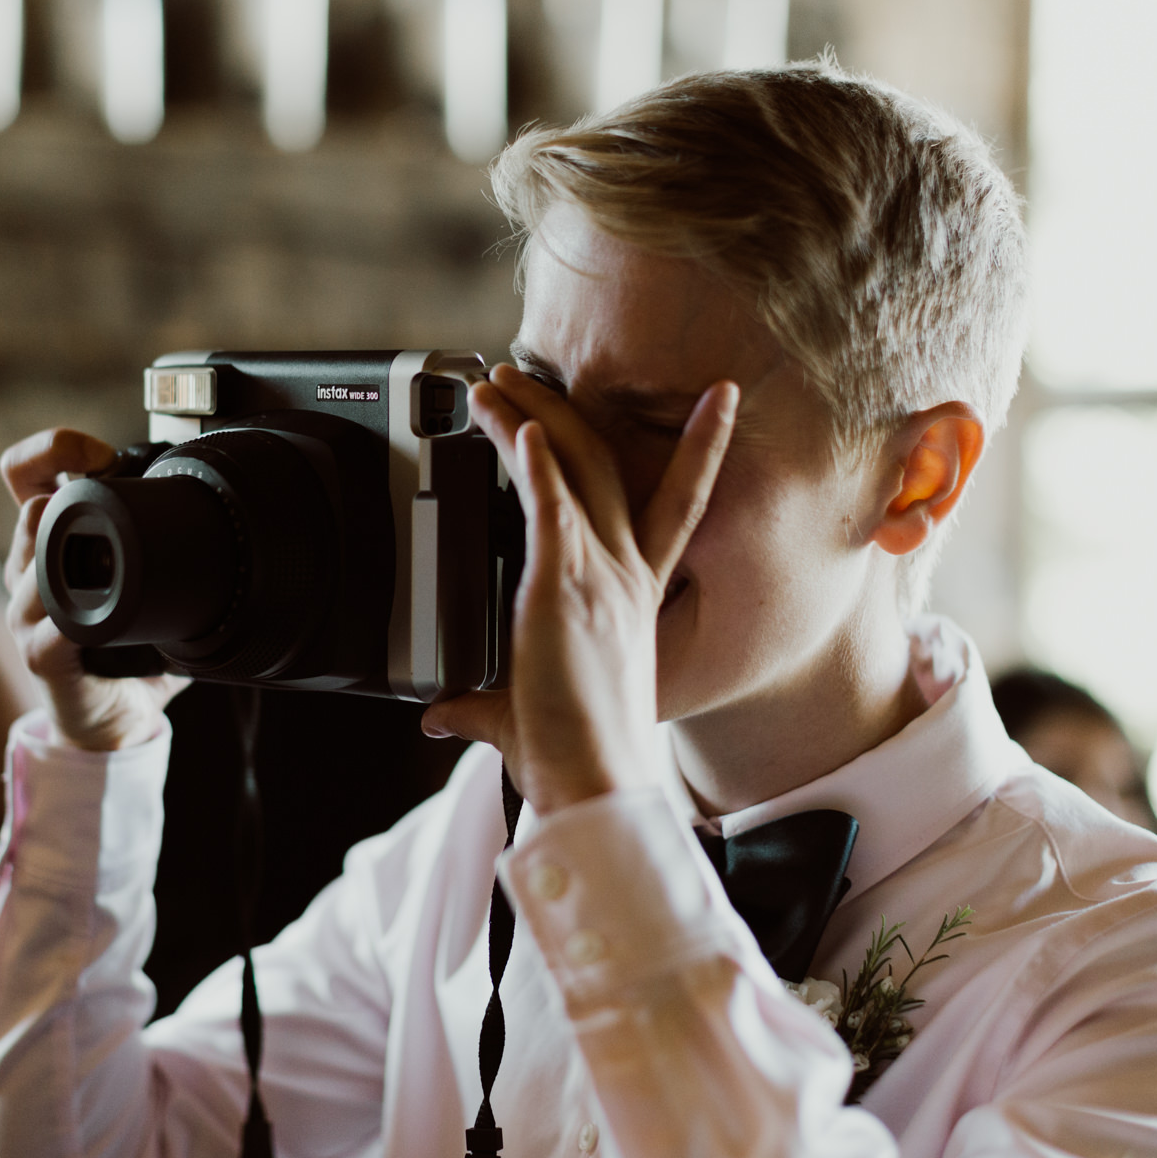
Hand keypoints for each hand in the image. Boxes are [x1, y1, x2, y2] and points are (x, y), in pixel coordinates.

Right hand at [0, 429, 188, 750]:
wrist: (112, 720)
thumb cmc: (127, 650)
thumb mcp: (147, 587)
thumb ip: (167, 550)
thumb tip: (221, 515)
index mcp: (50, 544)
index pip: (24, 472)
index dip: (55, 449)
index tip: (101, 455)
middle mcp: (27, 572)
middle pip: (29, 507)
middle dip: (73, 498)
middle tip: (117, 507)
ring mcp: (26, 615)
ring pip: (32, 565)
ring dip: (73, 556)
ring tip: (112, 568)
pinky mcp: (40, 657)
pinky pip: (47, 633)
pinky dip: (72, 624)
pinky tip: (92, 625)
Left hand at [422, 366, 737, 813]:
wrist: (592, 784)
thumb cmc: (573, 755)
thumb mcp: (522, 715)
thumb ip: (479, 705)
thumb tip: (437, 715)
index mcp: (635, 596)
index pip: (674, 503)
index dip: (699, 448)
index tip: (719, 402)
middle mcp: (627, 577)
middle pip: (605, 464)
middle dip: (565, 409)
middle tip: (526, 374)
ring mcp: (599, 577)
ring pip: (573, 470)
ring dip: (530, 417)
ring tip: (494, 384)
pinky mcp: (564, 587)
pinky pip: (552, 507)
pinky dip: (534, 463)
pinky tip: (514, 427)